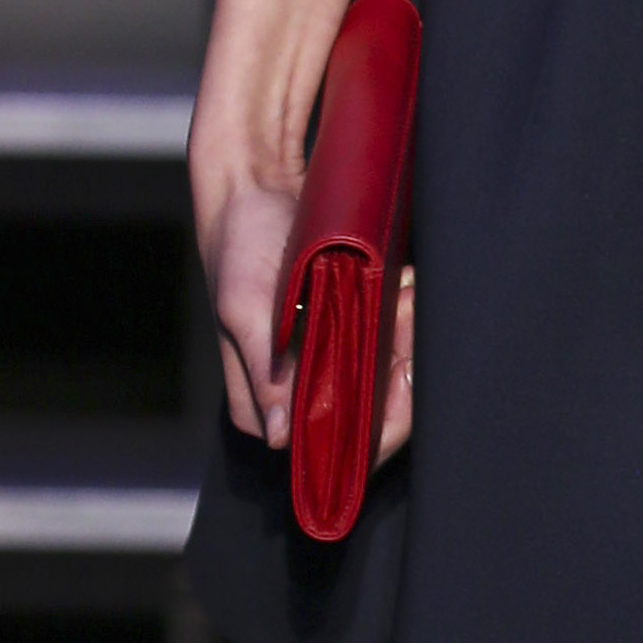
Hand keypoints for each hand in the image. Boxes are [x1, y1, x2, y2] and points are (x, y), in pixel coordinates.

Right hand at [197, 164, 419, 476]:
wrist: (250, 194)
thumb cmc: (237, 248)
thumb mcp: (246, 309)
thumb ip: (264, 373)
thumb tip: (281, 435)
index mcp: (263, 408)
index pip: (331, 448)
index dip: (378, 419)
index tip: (398, 364)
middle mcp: (291, 399)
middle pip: (364, 419)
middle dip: (398, 372)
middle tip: (404, 312)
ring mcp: (315, 370)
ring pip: (378, 384)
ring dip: (402, 342)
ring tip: (402, 292)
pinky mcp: (333, 340)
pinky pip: (377, 351)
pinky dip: (396, 325)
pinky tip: (400, 291)